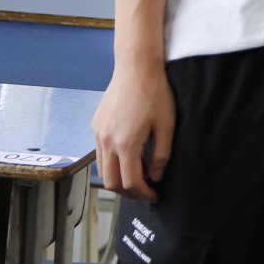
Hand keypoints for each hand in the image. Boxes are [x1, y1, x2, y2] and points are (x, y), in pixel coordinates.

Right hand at [92, 61, 176, 200]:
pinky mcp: (96, 126)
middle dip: (128, 192)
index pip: (130, 181)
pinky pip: (99, 153)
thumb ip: (161, 154)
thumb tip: (155, 176)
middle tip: (145, 192)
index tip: (155, 195)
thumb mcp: (166, 124)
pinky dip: (111, 163)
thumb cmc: (155, 93)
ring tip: (136, 178)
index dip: (143, 193)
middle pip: (111, 181)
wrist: (136, 67)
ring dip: (117, 179)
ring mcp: (98, 134)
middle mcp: (107, 142)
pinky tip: (127, 158)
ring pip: (102, 169)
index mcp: (126, 143)